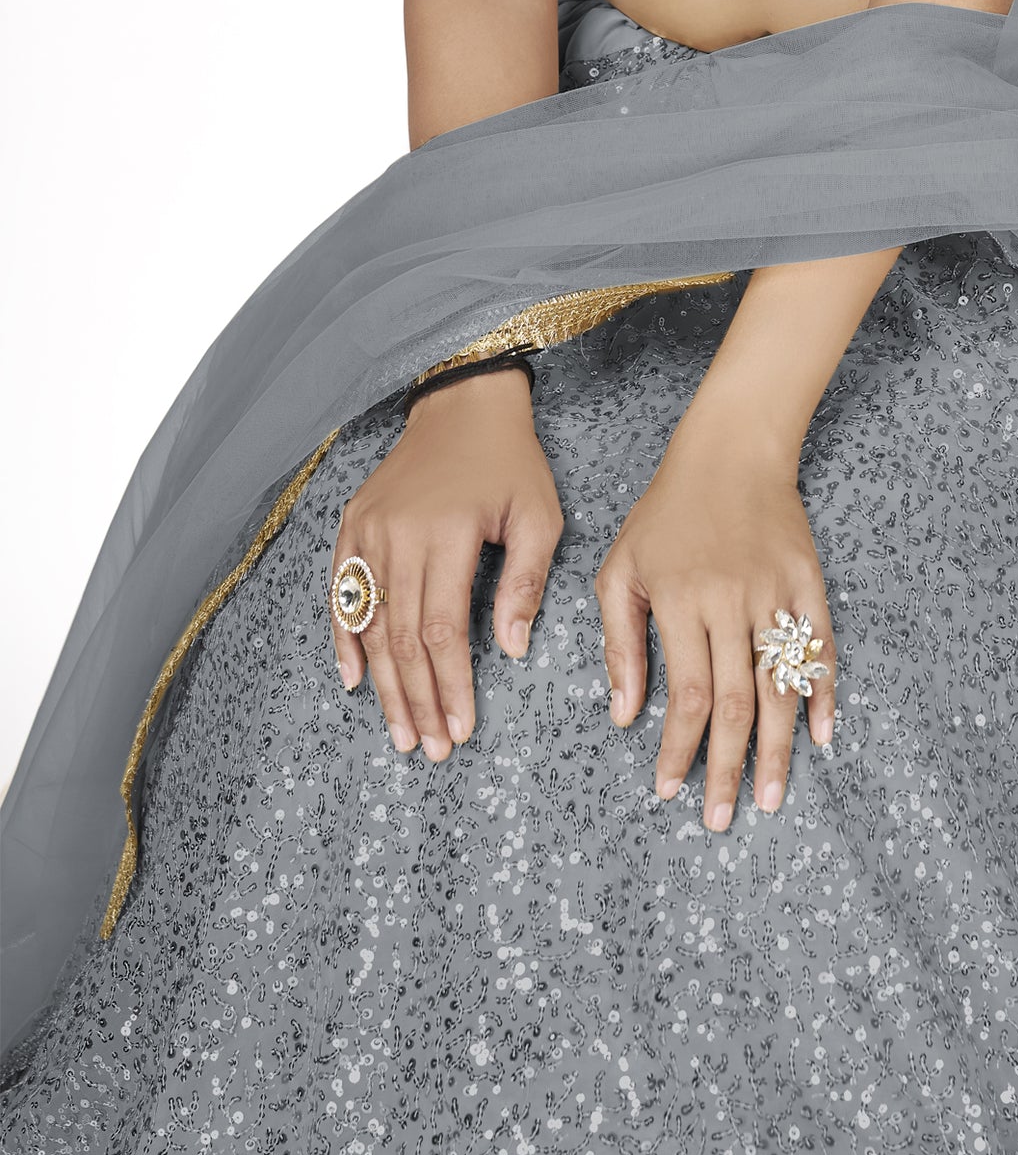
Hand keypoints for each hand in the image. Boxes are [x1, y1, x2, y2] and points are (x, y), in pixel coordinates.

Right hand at [330, 366, 564, 761]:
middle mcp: (398, 535)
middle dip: (416, 700)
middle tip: (429, 749)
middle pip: (401, 638)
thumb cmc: (510, 462)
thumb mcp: (538, 515)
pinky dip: (345, 639)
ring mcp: (368, 531)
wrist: (463, 405)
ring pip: (371, 624)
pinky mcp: (352, 525)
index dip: (450, 685)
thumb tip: (512, 649)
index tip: (460, 729)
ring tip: (399, 731)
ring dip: (383, 684)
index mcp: (447, 535)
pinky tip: (354, 679)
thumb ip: (525, 582)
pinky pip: (342, 594)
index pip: (442, 630)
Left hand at [596, 402, 835, 831]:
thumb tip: (625, 716)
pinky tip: (822, 737)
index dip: (679, 749)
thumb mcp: (621, 569)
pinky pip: (820, 648)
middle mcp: (732, 603)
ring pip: (780, 685)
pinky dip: (823, 694)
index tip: (668, 790)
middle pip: (736, 703)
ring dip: (778, 749)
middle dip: (729, 768)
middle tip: (724, 818)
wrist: (733, 449)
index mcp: (681, 601)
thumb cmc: (667, 511)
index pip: (686, 694)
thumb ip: (621, 643)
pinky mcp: (809, 582)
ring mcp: (776, 593)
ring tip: (771, 798)